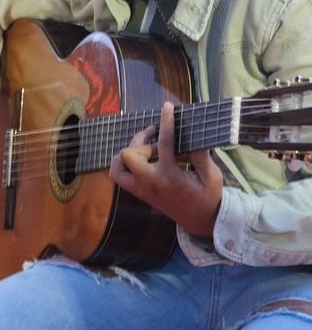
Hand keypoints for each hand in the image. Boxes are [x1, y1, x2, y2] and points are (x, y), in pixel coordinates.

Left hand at [111, 100, 223, 238]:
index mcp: (170, 176)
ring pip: (117, 165)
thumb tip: (193, 136)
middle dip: (141, 141)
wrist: (201, 221)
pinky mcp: (137, 193)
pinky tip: (139, 158)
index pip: (164, 144)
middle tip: (156, 137)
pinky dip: (122, 163)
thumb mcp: (212, 176)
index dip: (166, 123)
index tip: (167, 107)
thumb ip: (201, 157)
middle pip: (129, 154)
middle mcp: (150, 182)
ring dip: (128, 152)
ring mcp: (140, 189)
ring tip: (145, 147)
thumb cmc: (208, 197)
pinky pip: (118, 175)